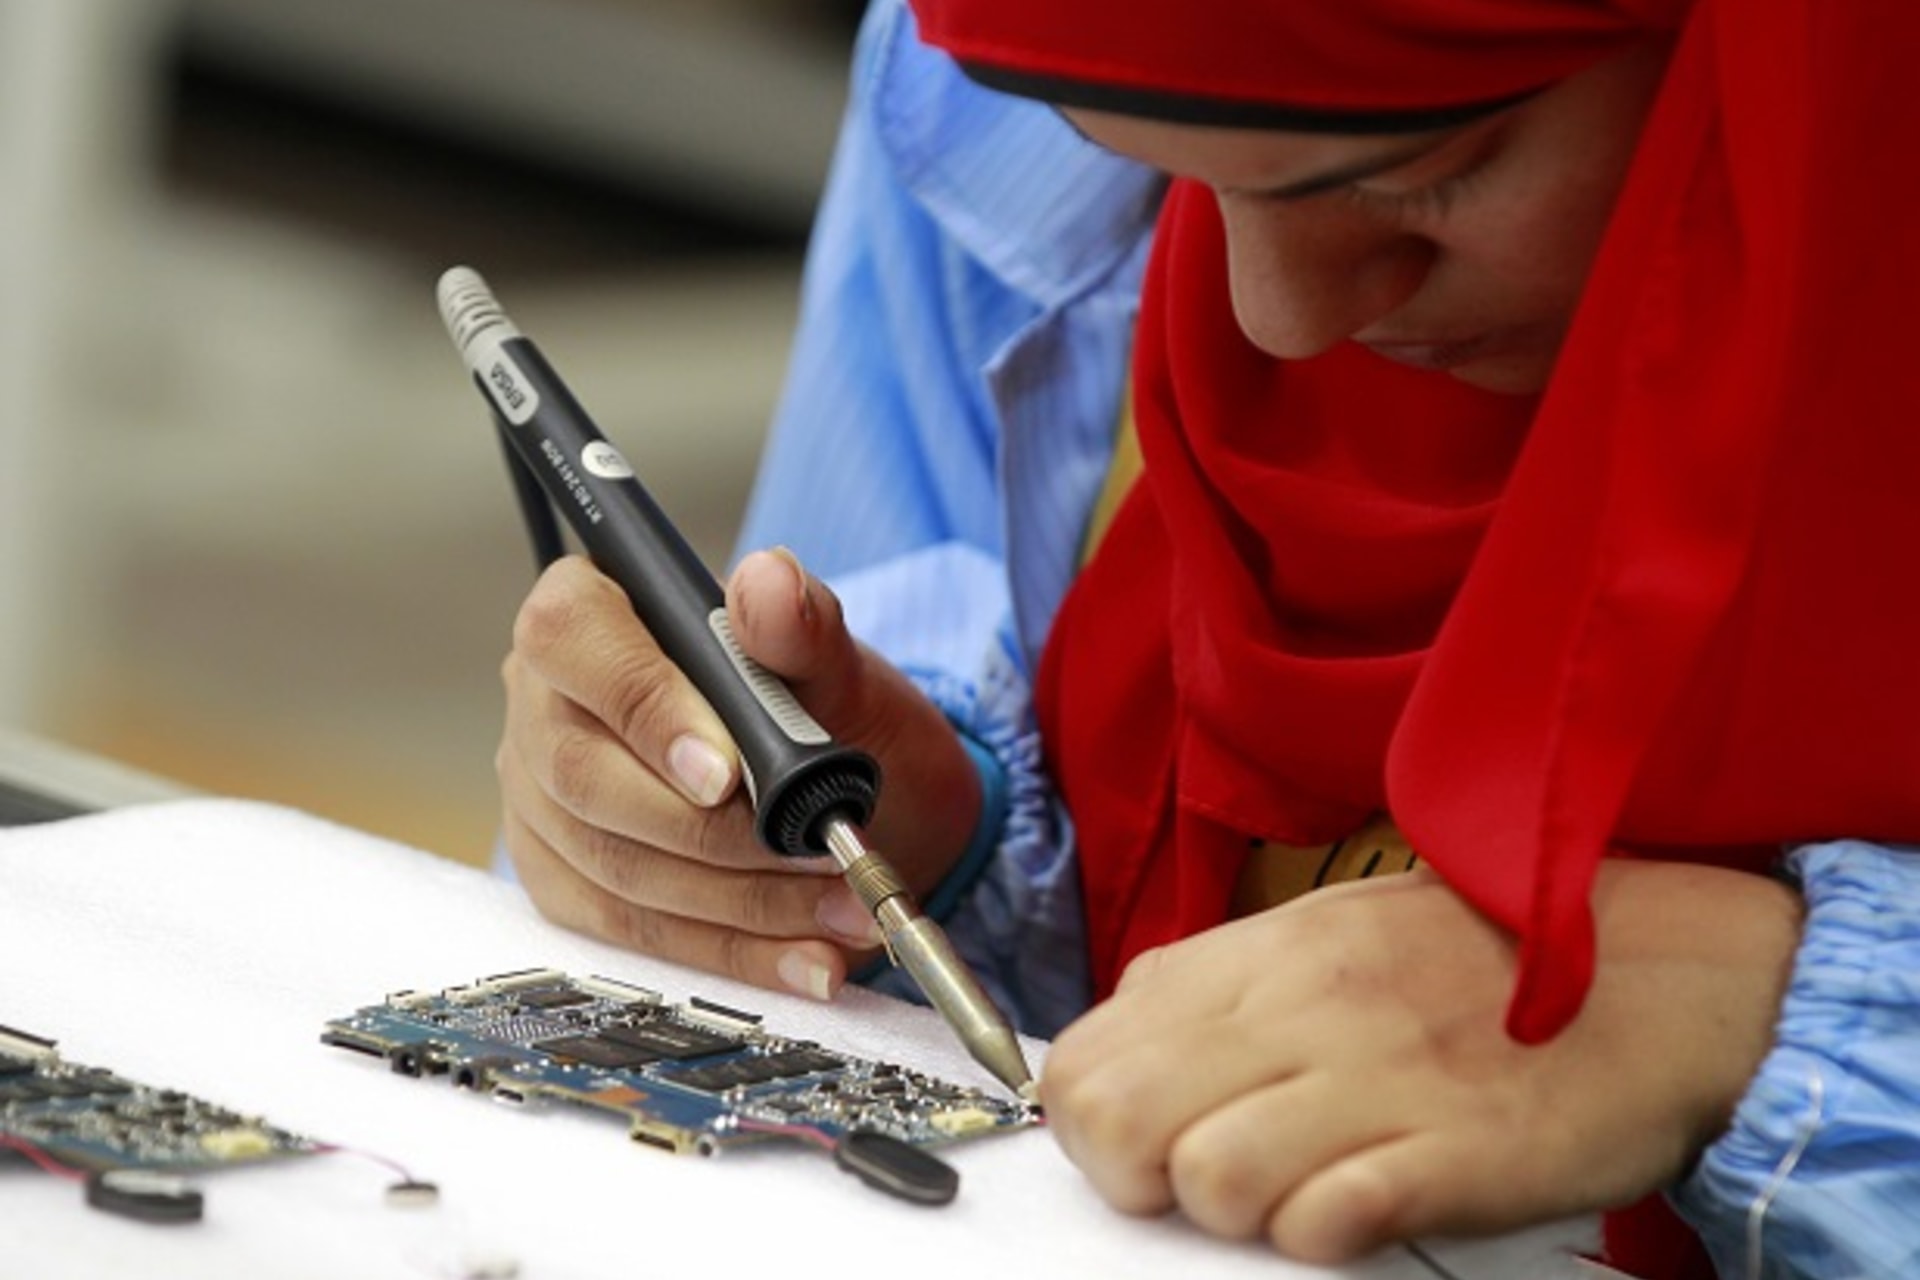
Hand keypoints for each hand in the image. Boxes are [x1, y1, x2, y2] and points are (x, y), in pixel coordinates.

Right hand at [495, 548, 980, 1000]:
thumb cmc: (823, 706)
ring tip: (838, 909)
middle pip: (586, 775)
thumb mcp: (834, 657)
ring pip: (613, 865)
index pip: (574, 641)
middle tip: (811, 852)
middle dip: (710, 832)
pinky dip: (729, 953)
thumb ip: (802, 622)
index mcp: (589, 613)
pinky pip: (632, 934)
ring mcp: (543, 799)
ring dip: (738, 900)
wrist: (845, 787)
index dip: (644, 709)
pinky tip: (804, 959)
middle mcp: (543, 704)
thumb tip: (770, 584)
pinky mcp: (567, 881)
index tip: (726, 773)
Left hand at [1039, 860, 1802, 1262]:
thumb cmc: (1479, 957)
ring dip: (1232, 1212)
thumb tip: (1126, 1057)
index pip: (1085, 1056)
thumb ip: (1217, 990)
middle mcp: (1300, 1006)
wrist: (1662, 961)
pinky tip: (1359, 1207)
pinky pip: (1328, 1219)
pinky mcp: (1457, 1150)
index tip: (1140, 1145)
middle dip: (1134, 1180)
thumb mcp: (1326, 933)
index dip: (1091, 1123)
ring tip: (1293, 1194)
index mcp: (1258, 957)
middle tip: (1195, 1189)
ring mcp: (1377, 1076)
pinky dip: (1322, 1233)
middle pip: (1116, 1119)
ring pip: (1208, 1178)